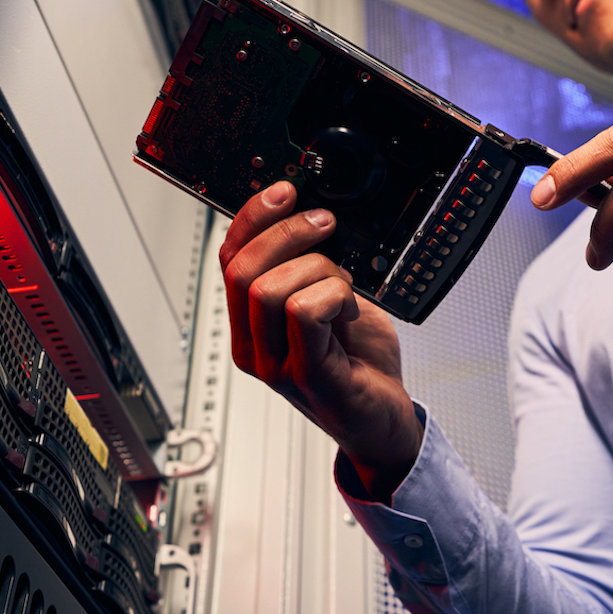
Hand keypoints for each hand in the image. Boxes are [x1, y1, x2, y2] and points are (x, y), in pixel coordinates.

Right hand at [219, 181, 420, 501]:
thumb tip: (313, 216)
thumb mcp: (330, 303)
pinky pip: (304, 314)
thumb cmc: (358, 365)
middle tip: (325, 224)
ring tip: (345, 285)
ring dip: (317, 270)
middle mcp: (254, 345)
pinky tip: (351, 310)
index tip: (284, 191)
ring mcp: (276, 364)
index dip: (252, 218)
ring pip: (268, 289)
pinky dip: (334, 296)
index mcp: (251, 323)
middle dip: (287, 233)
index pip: (229, 259)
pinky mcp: (308, 376)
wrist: (382, 422)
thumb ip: (312, 269)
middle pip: (241, 269)